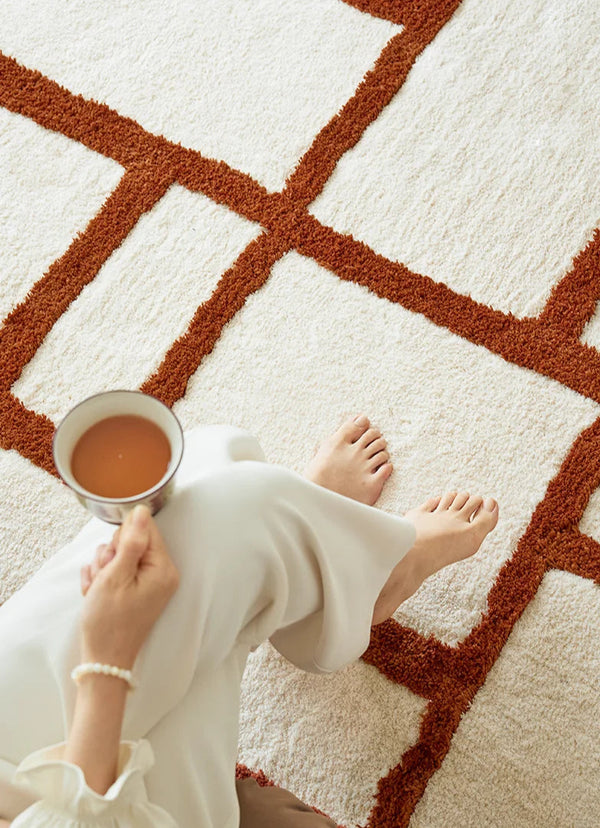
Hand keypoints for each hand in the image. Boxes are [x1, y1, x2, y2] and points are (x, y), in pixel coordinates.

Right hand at [79, 505, 178, 669]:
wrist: (103, 659)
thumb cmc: (109, 621)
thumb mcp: (116, 575)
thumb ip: (131, 541)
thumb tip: (142, 510)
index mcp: (163, 568)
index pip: (146, 528)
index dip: (122, 538)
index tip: (112, 558)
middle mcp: (162, 573)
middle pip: (132, 540)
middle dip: (110, 555)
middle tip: (104, 577)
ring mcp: (150, 582)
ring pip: (119, 554)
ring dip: (103, 568)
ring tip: (99, 589)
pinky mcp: (138, 589)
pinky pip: (117, 570)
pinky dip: (103, 579)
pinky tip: (97, 594)